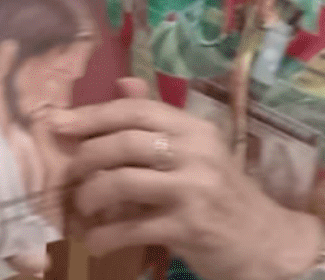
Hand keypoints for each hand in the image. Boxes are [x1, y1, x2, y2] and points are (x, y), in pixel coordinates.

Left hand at [52, 79, 318, 279]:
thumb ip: (157, 120)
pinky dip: (105, 237)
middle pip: (124, 143)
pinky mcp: (190, 228)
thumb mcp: (196, 151)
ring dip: (91, 197)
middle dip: (85, 158)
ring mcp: (194, 190)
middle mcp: (196, 153)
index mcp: (194, 128)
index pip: (135, 110)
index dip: (92, 115)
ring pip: (123, 183)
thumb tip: (122, 82)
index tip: (57, 123)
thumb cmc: (223, 194)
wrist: (267, 242)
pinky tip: (94, 242)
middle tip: (68, 174)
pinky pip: (133, 228)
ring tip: (81, 208)